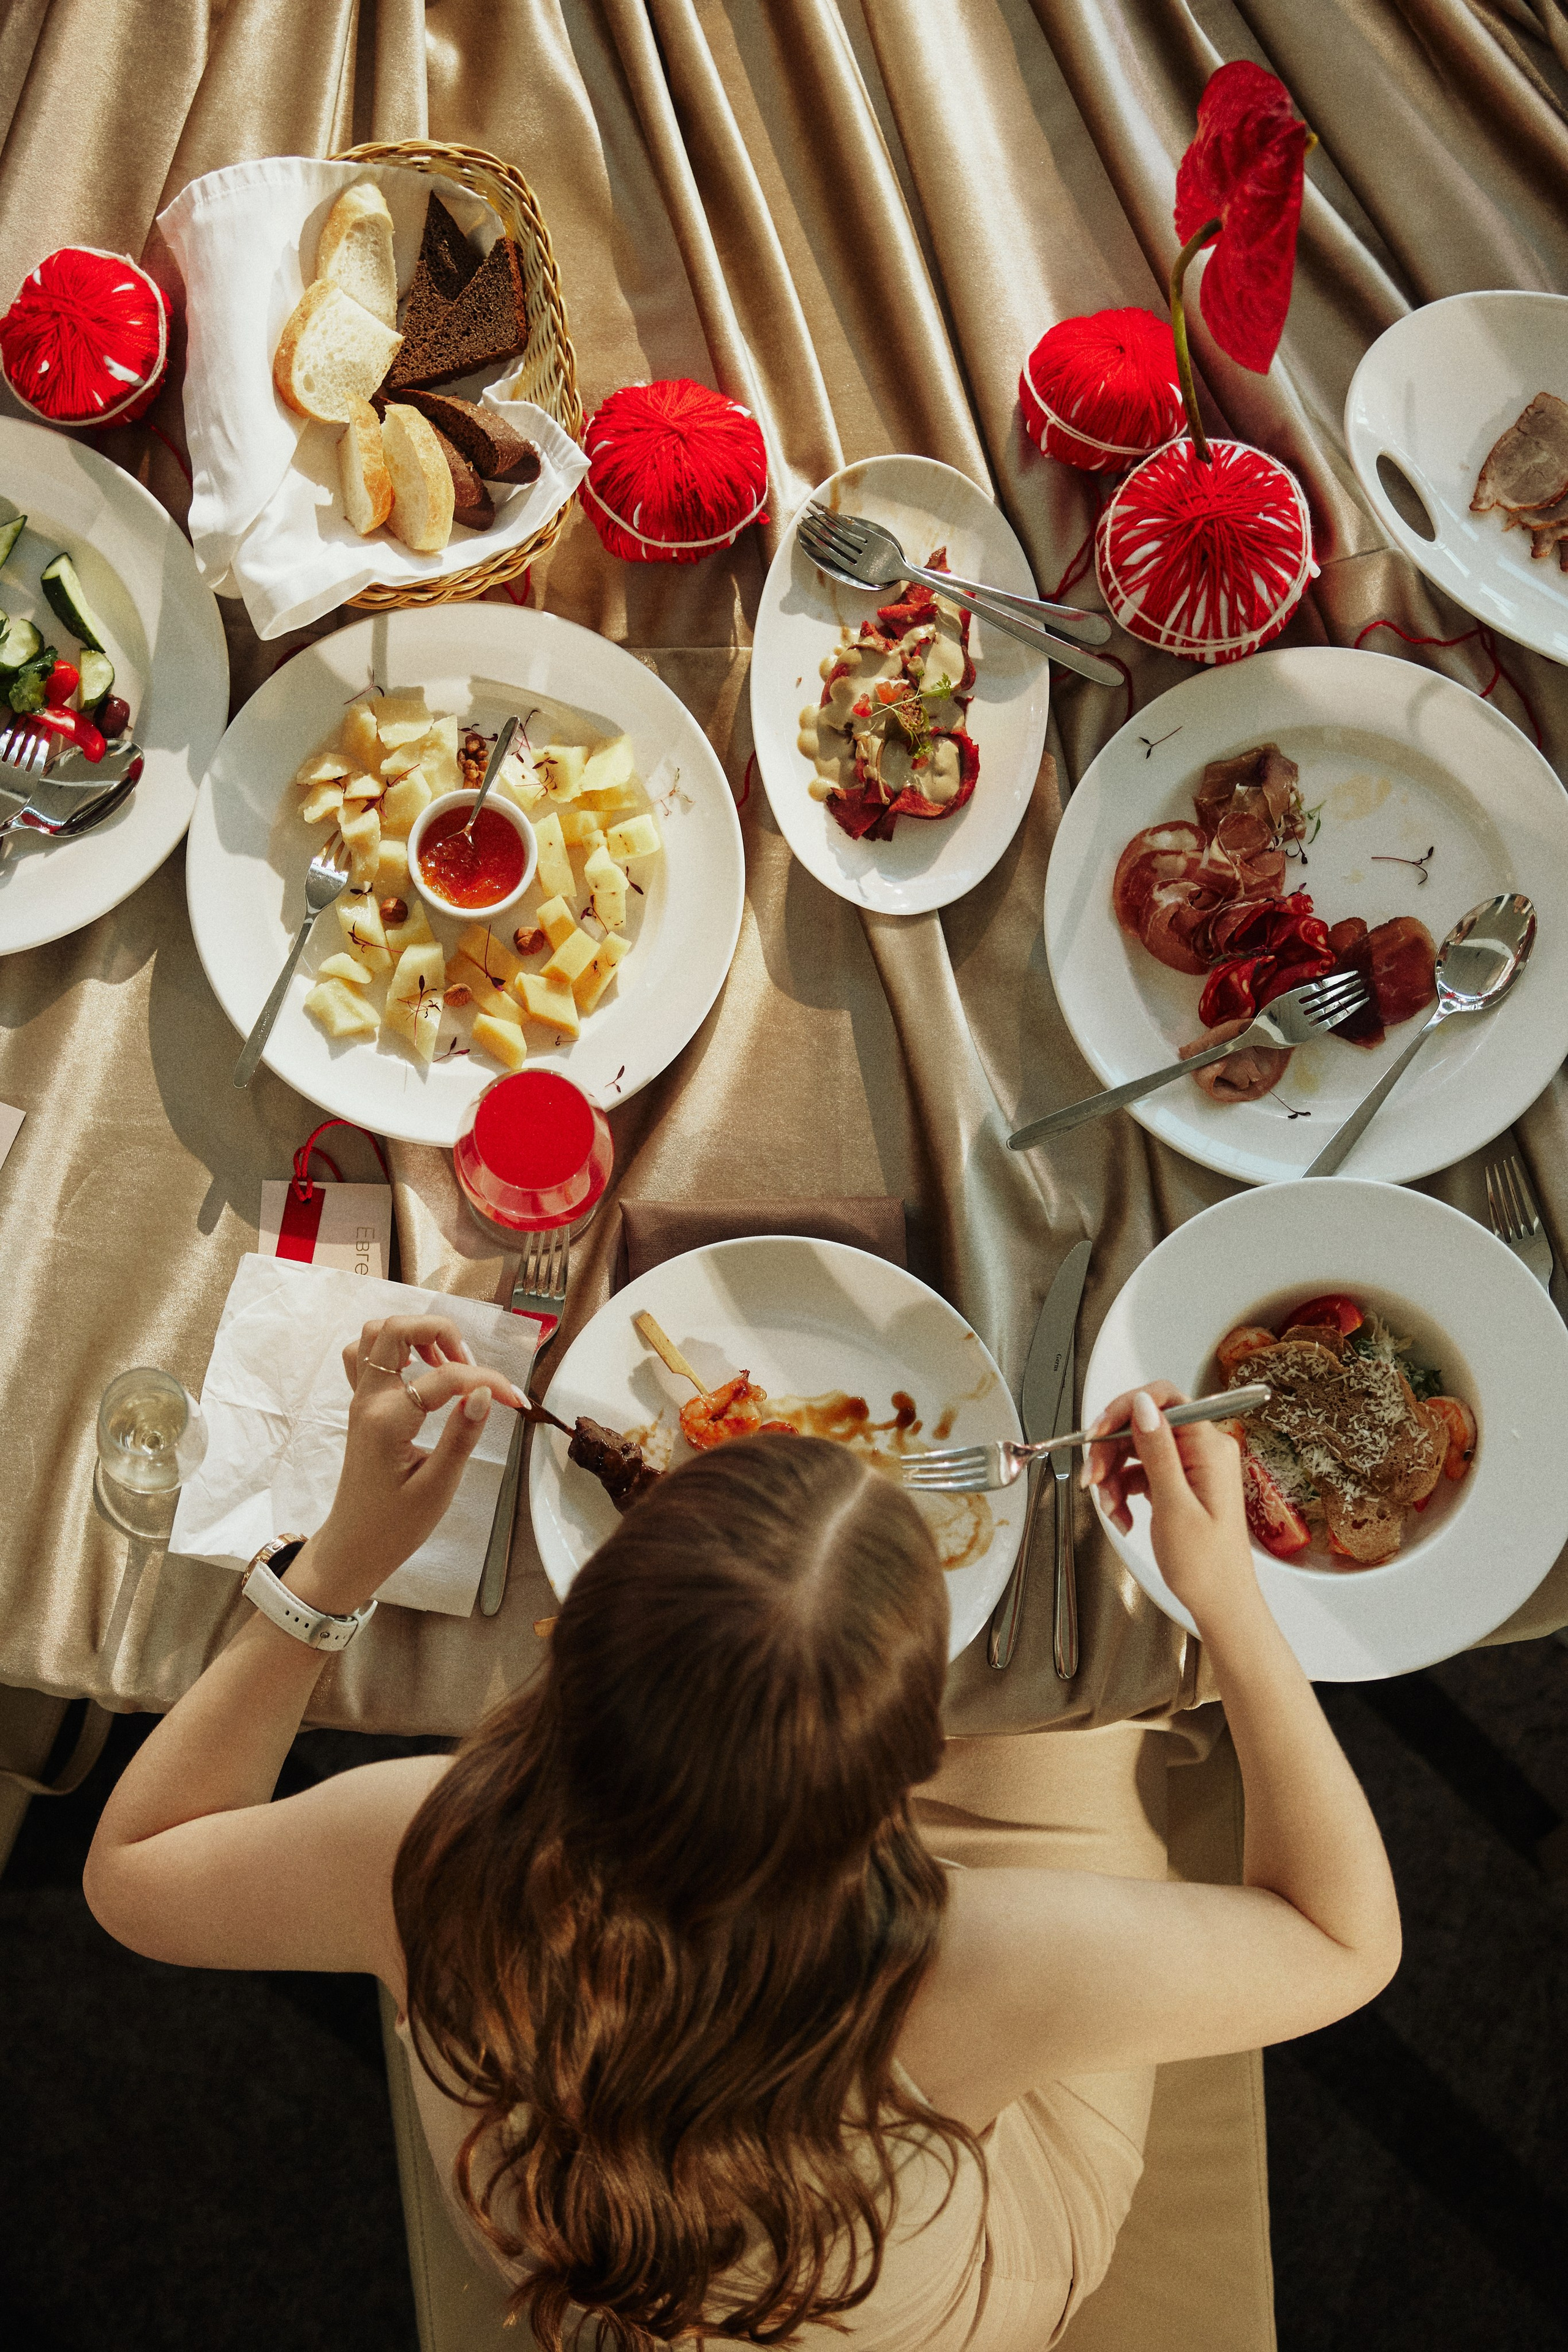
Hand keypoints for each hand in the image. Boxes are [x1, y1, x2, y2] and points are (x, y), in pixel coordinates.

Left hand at [289, 1315, 526, 1615]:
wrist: (353, 1547)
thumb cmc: (395, 1526)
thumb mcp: (438, 1488)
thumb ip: (461, 1435)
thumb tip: (485, 1392)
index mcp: (389, 1421)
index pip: (446, 1377)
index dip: (489, 1381)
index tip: (516, 1401)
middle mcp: (369, 1400)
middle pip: (395, 1328)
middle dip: (442, 1333)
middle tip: (471, 1368)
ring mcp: (360, 1400)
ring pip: (375, 1335)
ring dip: (415, 1336)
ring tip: (446, 1363)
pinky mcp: (361, 1408)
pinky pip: (364, 1357)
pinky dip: (392, 1350)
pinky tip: (419, 1370)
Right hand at [1083, 1382, 1258, 1630]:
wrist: (1222, 1604)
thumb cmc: (1207, 1566)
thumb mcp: (1173, 1505)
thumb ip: (1156, 1451)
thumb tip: (1142, 1405)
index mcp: (1209, 1448)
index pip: (1163, 1400)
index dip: (1125, 1409)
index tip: (1098, 1432)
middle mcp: (1203, 1451)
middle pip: (1143, 1426)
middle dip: (1111, 1451)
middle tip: (1092, 1477)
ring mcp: (1192, 1468)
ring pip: (1137, 1451)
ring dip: (1113, 1478)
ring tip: (1110, 1509)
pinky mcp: (1181, 1484)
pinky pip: (1142, 1474)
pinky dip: (1124, 1492)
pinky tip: (1122, 1516)